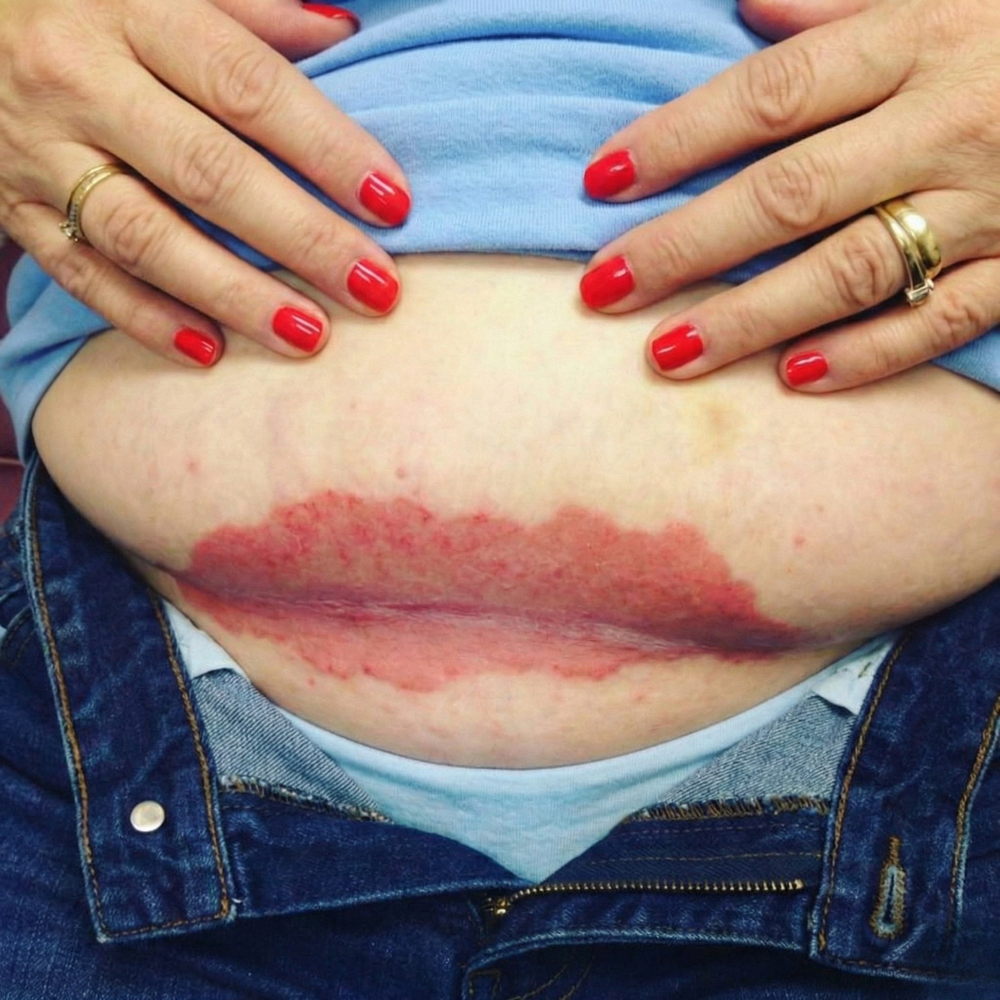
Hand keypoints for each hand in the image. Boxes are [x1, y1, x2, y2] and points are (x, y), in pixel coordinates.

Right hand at [0, 0, 407, 365]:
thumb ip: (248, 7)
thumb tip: (343, 32)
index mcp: (132, 10)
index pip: (247, 87)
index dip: (326, 148)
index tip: (393, 204)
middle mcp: (81, 81)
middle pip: (209, 173)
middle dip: (302, 238)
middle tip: (376, 290)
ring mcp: (39, 152)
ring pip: (147, 237)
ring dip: (234, 295)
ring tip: (310, 337)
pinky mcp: (14, 209)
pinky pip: (82, 275)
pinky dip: (145, 318)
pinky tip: (210, 353)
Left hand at [580, 0, 999, 390]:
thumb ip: (846, 0)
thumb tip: (747, 8)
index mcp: (922, 39)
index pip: (773, 94)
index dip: (679, 137)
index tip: (599, 182)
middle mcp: (947, 123)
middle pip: (792, 193)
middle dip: (689, 246)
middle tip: (605, 288)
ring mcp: (992, 204)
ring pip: (853, 269)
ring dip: (753, 317)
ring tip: (668, 355)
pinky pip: (945, 319)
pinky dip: (871, 352)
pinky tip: (796, 379)